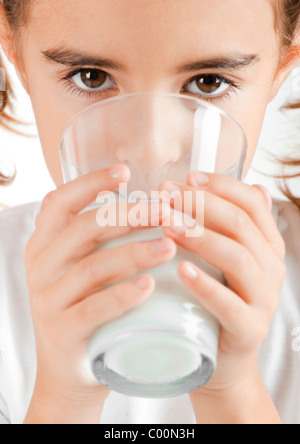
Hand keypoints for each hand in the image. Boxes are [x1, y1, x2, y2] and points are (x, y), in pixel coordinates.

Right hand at [24, 165, 175, 422]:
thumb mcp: (82, 267)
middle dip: (128, 215)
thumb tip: (142, 200)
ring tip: (169, 247)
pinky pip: (93, 308)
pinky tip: (149, 286)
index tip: (125, 172)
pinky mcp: (62, 332)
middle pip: (84, 229)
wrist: (70, 371)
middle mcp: (40, 267)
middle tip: (166, 211)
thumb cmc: (86, 307)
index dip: (91, 183)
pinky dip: (122, 295)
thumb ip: (97, 238)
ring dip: (134, 253)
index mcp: (43, 244)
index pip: (60, 202)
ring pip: (92, 267)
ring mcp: (47, 300)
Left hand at [158, 172, 285, 392]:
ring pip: (237, 257)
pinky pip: (229, 304)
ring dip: (200, 236)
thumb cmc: (216, 298)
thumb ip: (226, 225)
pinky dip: (204, 285)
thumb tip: (232, 185)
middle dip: (201, 204)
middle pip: (241, 224)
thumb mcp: (223, 257)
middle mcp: (271, 266)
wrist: (221, 356)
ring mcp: (263, 298)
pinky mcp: (249, 328)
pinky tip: (180, 270)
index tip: (186, 177)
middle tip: (166, 196)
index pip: (251, 202)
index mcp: (266, 244)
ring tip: (167, 224)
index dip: (220, 185)